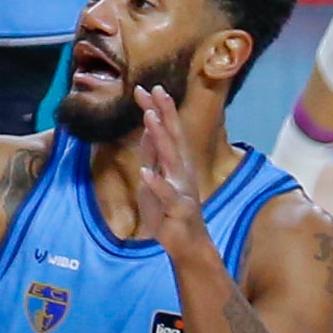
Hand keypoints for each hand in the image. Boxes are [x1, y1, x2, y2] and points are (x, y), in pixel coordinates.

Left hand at [130, 89, 216, 258]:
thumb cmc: (169, 212)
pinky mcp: (178, 208)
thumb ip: (152, 157)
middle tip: (154, 89)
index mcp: (175, 163)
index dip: (156, 109)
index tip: (144, 88)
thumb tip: (147, 131)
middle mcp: (181, 171)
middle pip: (172, 136)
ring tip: (150, 117)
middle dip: (163, 112)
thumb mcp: (155, 180)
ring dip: (161, 137)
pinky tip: (145, 173)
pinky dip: (156, 183)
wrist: (187, 244)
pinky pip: (166, 194)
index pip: (165, 131)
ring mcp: (181, 188)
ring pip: (171, 159)